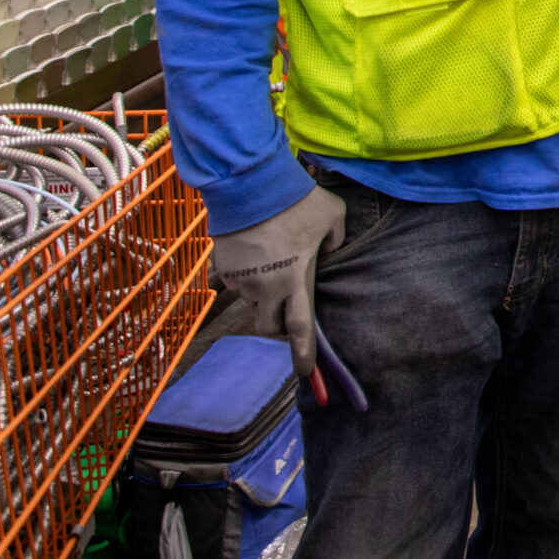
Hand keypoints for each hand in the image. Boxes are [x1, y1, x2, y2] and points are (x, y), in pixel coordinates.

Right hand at [210, 185, 346, 383]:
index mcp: (294, 280)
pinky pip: (233, 281)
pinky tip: (253, 251)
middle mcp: (265, 288)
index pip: (299, 328)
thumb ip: (335, 240)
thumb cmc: (297, 200)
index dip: (303, 353)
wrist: (251, 185)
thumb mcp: (333, 217)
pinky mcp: (223, 268)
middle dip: (276, 323)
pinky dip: (243, 274)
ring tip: (271, 258)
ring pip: (250, 301)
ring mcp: (241, 280)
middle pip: (267, 326)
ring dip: (260, 292)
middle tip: (286, 303)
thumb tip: (327, 251)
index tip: (306, 373)